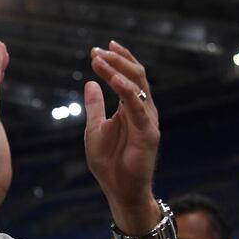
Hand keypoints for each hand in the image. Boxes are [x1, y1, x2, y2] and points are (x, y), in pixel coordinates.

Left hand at [84, 41, 160, 229]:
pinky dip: (127, 91)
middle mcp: (142, 110)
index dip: (116, 61)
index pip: (128, 76)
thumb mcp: (94, 129)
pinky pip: (138, 107)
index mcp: (130, 108)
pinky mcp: (148, 133)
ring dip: (118, 70)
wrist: (119, 189)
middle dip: (117, 60)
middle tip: (98, 50)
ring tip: (101, 59)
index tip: (98, 49)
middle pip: (135, 75)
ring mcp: (148, 120)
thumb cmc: (109, 162)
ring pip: (138, 86)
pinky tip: (114, 81)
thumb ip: (95, 106)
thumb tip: (90, 83)